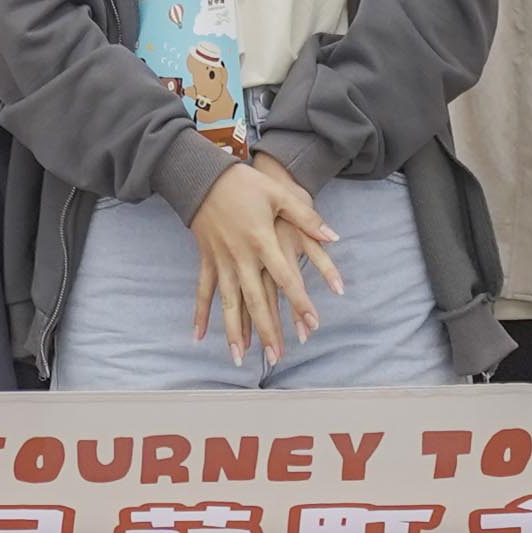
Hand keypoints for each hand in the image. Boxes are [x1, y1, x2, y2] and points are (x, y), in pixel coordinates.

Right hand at [187, 156, 346, 366]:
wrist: (202, 175)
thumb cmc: (245, 183)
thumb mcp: (280, 194)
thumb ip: (307, 218)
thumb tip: (333, 236)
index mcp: (263, 241)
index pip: (286, 278)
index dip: (300, 302)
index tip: (312, 325)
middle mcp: (241, 256)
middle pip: (256, 300)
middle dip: (267, 330)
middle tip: (277, 357)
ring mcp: (221, 260)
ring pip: (229, 303)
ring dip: (234, 331)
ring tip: (240, 357)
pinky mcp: (207, 259)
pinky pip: (203, 291)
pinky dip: (200, 313)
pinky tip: (198, 336)